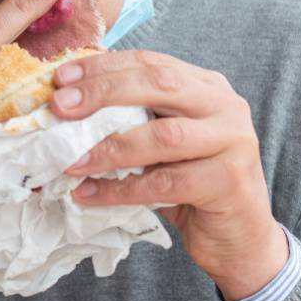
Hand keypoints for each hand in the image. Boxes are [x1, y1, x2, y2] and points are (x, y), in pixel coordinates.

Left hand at [52, 51, 288, 300]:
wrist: (240, 237)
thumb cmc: (192, 184)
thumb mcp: (163, 142)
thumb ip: (134, 118)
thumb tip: (68, 104)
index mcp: (206, 85)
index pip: (151, 63)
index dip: (105, 67)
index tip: (62, 78)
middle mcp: (225, 105)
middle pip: (160, 85)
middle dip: (104, 92)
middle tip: (60, 107)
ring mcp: (233, 141)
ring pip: (164, 136)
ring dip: (110, 148)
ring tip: (70, 161)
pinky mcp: (229, 181)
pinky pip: (165, 184)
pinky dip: (121, 189)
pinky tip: (89, 194)